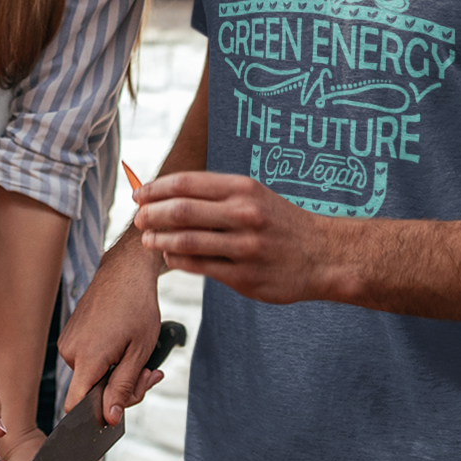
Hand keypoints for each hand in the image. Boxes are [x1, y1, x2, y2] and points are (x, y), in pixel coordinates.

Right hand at [58, 233, 166, 426]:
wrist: (125, 272)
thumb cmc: (137, 307)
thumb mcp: (140, 351)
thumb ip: (123, 387)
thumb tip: (109, 419)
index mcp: (88, 357)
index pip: (75, 405)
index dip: (95, 416)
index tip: (119, 410)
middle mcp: (71, 352)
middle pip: (91, 393)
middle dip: (122, 390)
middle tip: (150, 374)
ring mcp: (68, 342)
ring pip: (92, 378)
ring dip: (117, 376)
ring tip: (139, 356)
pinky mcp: (70, 336)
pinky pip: (88, 362)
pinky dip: (107, 363)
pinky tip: (124, 348)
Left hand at [135, 172, 334, 303]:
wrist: (323, 255)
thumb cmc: (279, 222)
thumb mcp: (254, 195)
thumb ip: (214, 194)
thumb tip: (164, 194)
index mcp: (243, 188)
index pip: (187, 183)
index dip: (156, 188)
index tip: (139, 194)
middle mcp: (244, 214)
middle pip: (181, 210)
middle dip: (151, 214)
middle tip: (137, 218)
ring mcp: (244, 247)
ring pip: (185, 240)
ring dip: (158, 239)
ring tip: (146, 238)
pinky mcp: (244, 276)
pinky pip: (199, 266)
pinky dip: (177, 259)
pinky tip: (169, 255)